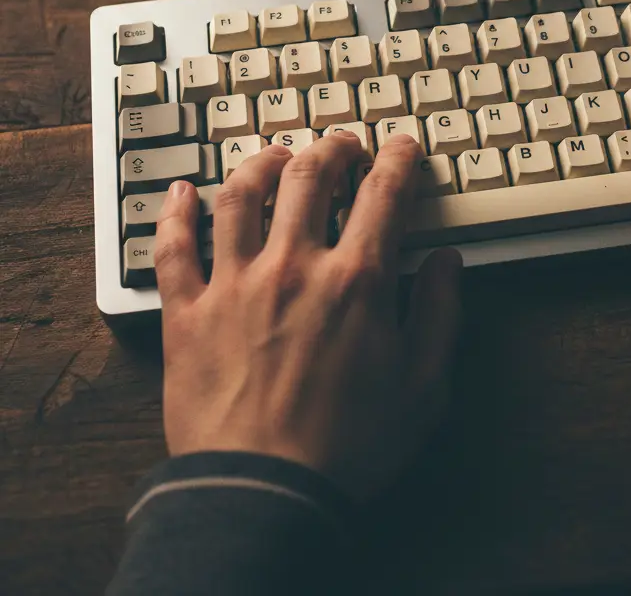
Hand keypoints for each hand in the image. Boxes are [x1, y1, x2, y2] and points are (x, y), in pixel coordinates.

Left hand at [152, 132, 461, 499]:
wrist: (263, 496)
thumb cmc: (347, 448)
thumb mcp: (423, 386)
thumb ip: (439, 314)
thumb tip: (446, 263)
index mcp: (356, 280)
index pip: (384, 192)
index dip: (397, 158)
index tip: (401, 147)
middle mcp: (294, 266)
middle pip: (310, 176)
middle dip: (332, 148)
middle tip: (343, 145)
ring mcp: (234, 285)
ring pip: (241, 195)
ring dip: (261, 163)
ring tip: (276, 154)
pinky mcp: (188, 315)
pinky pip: (172, 249)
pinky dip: (174, 214)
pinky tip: (181, 192)